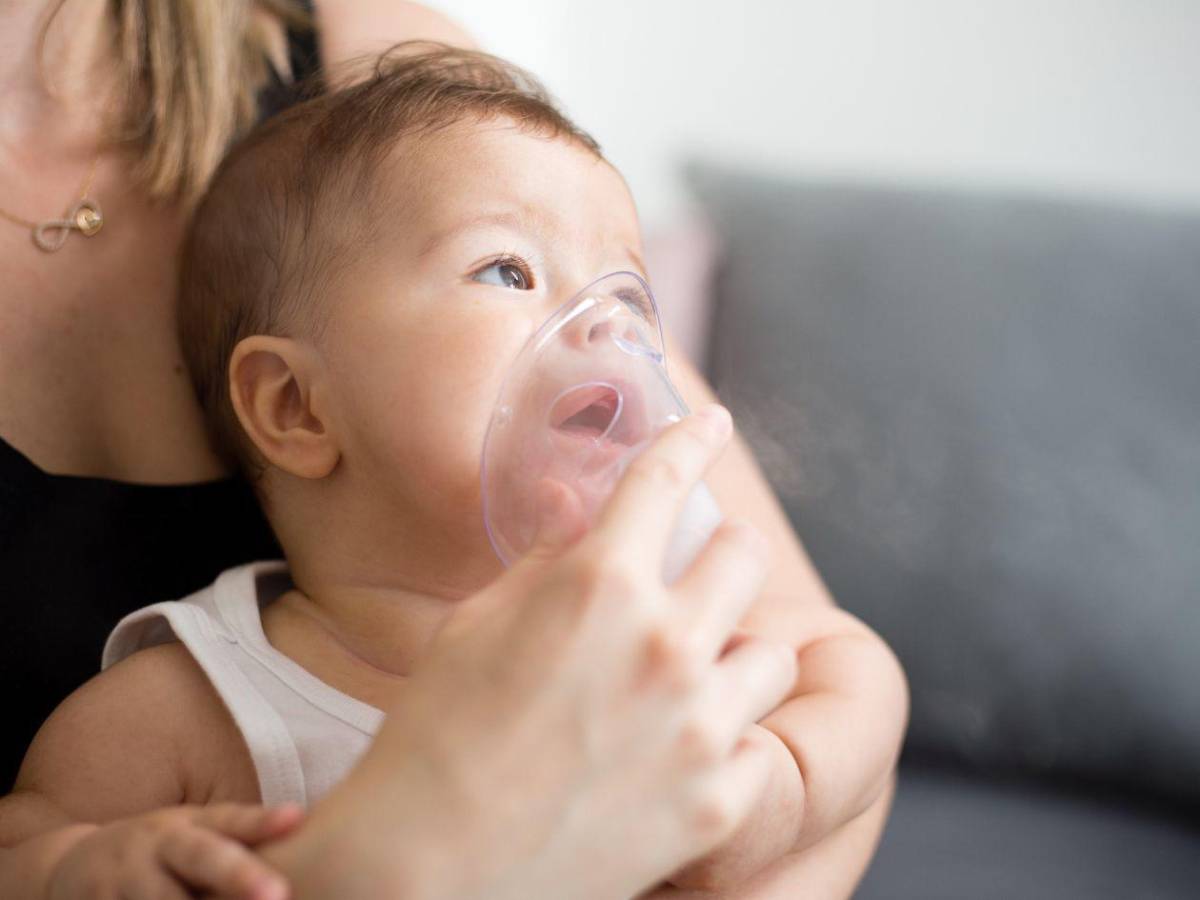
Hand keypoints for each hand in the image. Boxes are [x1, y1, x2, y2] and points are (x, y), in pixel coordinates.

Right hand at [46, 804, 301, 899]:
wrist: (70, 867)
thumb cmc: (163, 853)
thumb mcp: (195, 834)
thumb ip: (245, 834)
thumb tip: (310, 827)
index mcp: (188, 824)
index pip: (231, 820)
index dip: (263, 821)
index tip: (297, 819)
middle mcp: (157, 846)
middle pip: (201, 857)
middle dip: (238, 876)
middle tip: (277, 893)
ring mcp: (124, 880)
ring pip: (163, 898)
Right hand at [266, 404, 798, 899]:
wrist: (427, 870)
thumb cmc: (435, 739)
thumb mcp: (474, 627)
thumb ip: (542, 559)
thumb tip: (573, 503)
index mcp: (600, 585)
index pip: (665, 480)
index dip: (694, 440)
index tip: (713, 427)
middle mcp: (667, 643)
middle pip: (744, 556)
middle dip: (721, 552)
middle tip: (694, 570)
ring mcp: (702, 726)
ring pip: (770, 654)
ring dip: (733, 650)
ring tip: (685, 676)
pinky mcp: (719, 800)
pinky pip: (756, 742)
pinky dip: (725, 738)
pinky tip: (677, 751)